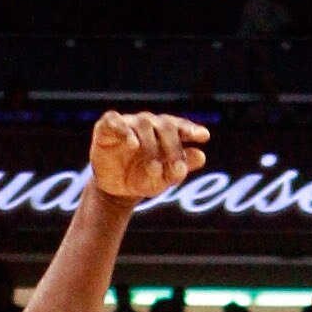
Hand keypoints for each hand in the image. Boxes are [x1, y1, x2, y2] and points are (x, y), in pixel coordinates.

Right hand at [88, 109, 207, 207]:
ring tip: (154, 169)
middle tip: (178, 170)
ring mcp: (127, 124)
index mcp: (166, 133)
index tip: (204, 136)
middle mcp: (148, 124)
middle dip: (174, 148)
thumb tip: (201, 155)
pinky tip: (133, 144)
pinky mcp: (106, 128)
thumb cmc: (143, 179)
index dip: (192, 129)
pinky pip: (115, 122)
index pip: (180, 126)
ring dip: (151, 147)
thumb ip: (180, 168)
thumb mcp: (163, 180)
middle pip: (165, 126)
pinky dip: (124, 131)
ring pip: (143, 124)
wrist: (115, 189)